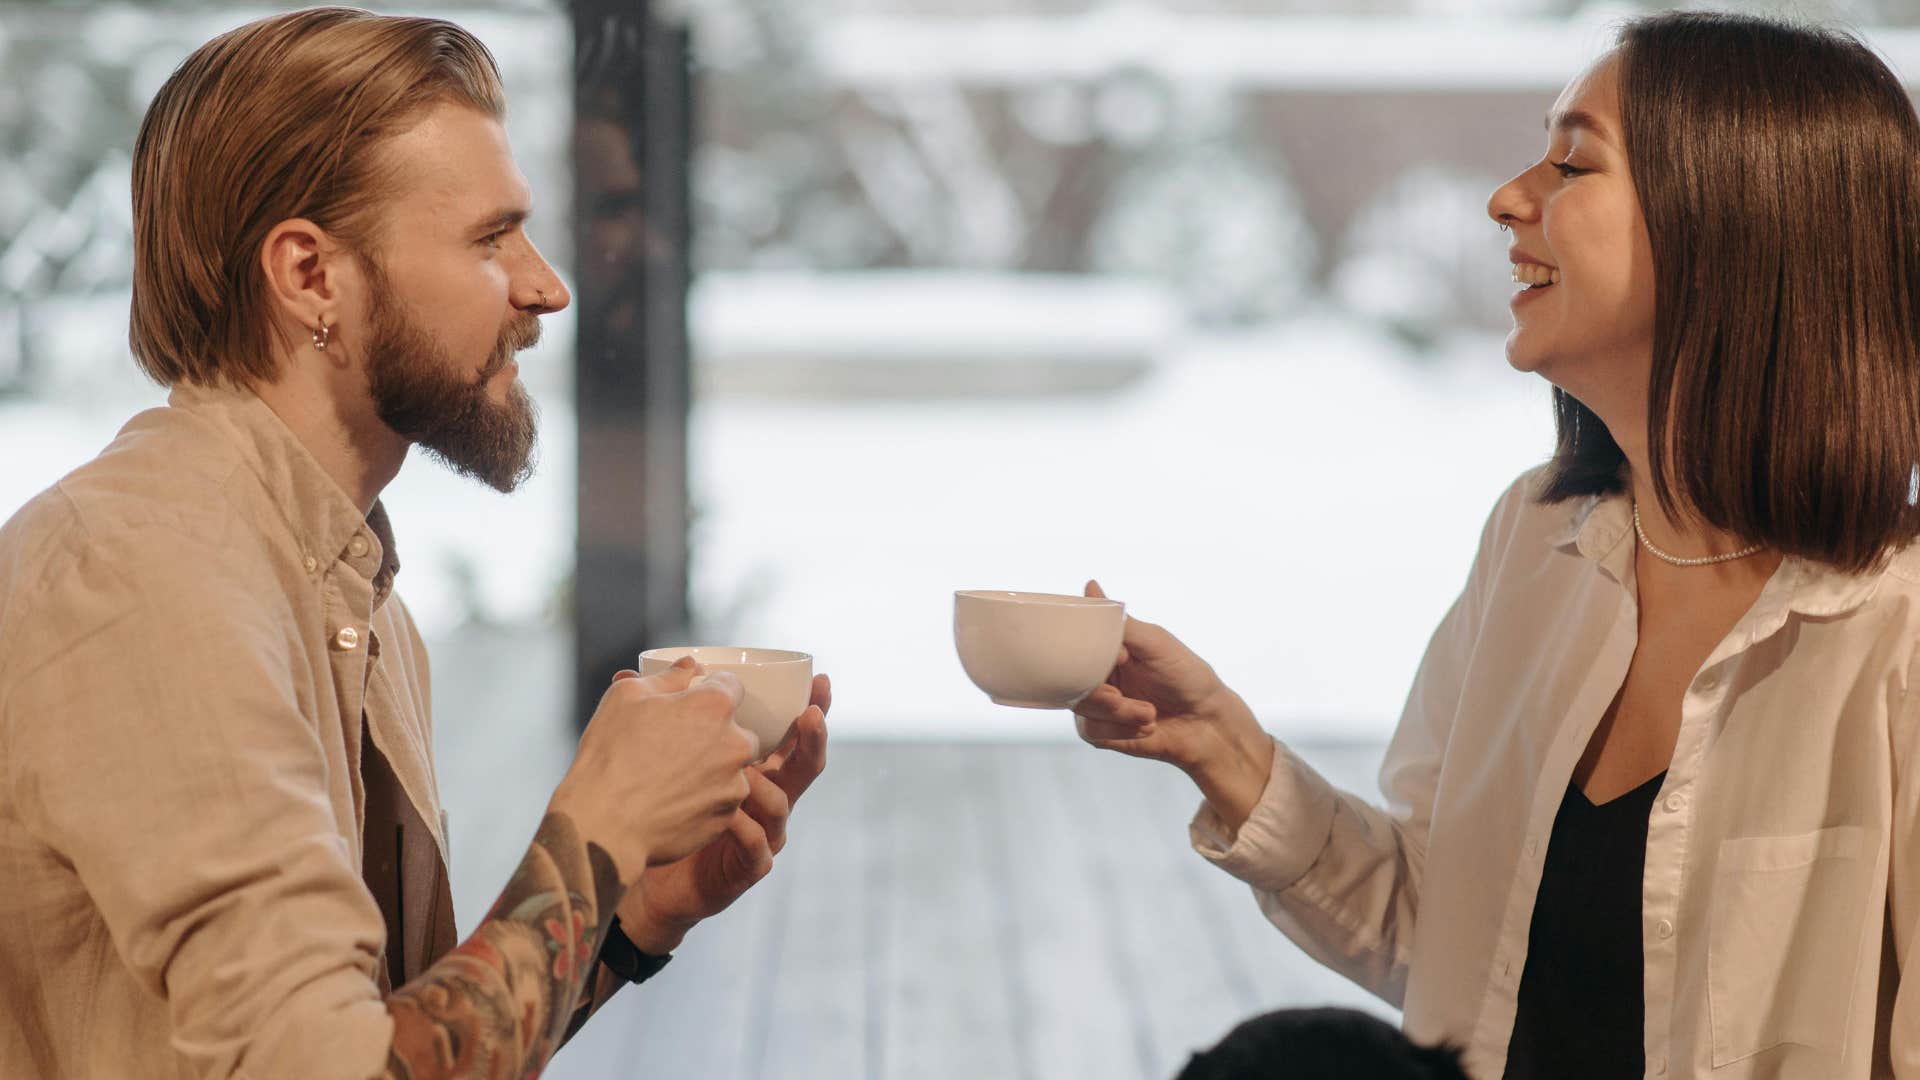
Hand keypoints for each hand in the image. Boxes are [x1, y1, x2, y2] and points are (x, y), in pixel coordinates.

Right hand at [549, 657, 758, 885]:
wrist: (604, 826)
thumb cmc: (610, 757)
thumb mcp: (626, 698)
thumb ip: (668, 677)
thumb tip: (690, 666)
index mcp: (714, 707)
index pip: (731, 686)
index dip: (709, 692)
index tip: (689, 705)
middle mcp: (735, 743)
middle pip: (738, 730)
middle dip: (714, 733)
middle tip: (675, 745)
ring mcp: (734, 784)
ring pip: (733, 768)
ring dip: (712, 768)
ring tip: (670, 778)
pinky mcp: (727, 817)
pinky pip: (723, 800)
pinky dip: (705, 799)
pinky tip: (673, 802)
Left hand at [614, 674, 831, 952]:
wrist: (640, 867)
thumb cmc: (656, 808)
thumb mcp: (655, 757)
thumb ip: (651, 717)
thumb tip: (628, 672)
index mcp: (751, 765)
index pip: (789, 732)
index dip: (809, 705)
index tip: (817, 679)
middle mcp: (765, 796)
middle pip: (804, 764)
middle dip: (813, 736)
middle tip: (810, 713)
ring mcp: (762, 831)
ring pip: (783, 804)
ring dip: (767, 784)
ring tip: (747, 771)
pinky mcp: (748, 866)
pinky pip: (758, 845)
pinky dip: (746, 830)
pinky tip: (730, 818)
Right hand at [1073, 581, 1273, 829]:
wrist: (1207, 723)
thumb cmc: (1187, 676)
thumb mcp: (1155, 642)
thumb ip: (1119, 623)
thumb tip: (1090, 586)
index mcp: (1106, 648)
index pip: (1073, 641)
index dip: (1087, 650)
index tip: (1123, 657)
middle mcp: (1097, 673)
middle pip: (1070, 677)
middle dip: (1100, 690)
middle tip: (1121, 695)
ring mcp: (1096, 703)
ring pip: (1080, 706)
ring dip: (1118, 712)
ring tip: (1149, 713)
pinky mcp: (1100, 732)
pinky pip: (1090, 730)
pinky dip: (1120, 730)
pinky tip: (1147, 726)